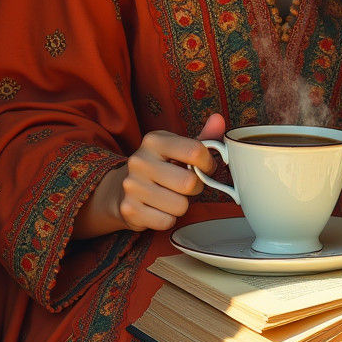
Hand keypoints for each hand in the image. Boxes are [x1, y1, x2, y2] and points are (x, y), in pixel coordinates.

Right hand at [114, 113, 226, 231]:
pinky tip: (159, 208)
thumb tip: (219, 119)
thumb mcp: (178, 147)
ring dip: (181, 205)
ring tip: (171, 196)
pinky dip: (168, 219)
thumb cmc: (160, 166)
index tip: (206, 168)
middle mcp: (140, 161)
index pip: (195, 151)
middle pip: (189, 183)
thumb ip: (203, 137)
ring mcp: (132, 186)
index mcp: (154, 141)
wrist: (122, 187)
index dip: (208, 164)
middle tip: (186, 185)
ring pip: (180, 206)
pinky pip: (166, 221)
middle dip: (195, 188)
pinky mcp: (129, 210)